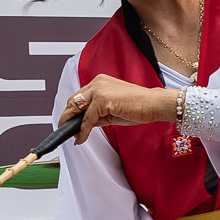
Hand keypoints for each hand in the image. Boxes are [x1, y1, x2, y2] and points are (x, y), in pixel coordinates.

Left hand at [65, 74, 179, 140]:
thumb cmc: (138, 106)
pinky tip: (82, 138)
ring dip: (72, 124)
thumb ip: (97, 115)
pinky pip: (87, 119)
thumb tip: (83, 125)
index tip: (68, 123)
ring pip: (76, 108)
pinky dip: (83, 130)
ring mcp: (99, 90)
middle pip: (73, 101)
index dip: (72, 111)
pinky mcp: (102, 99)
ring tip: (73, 136)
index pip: (79, 97)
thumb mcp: (112, 111)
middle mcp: (97, 83)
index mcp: (100, 82)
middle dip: (67, 117)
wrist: (154, 105)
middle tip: (66, 130)